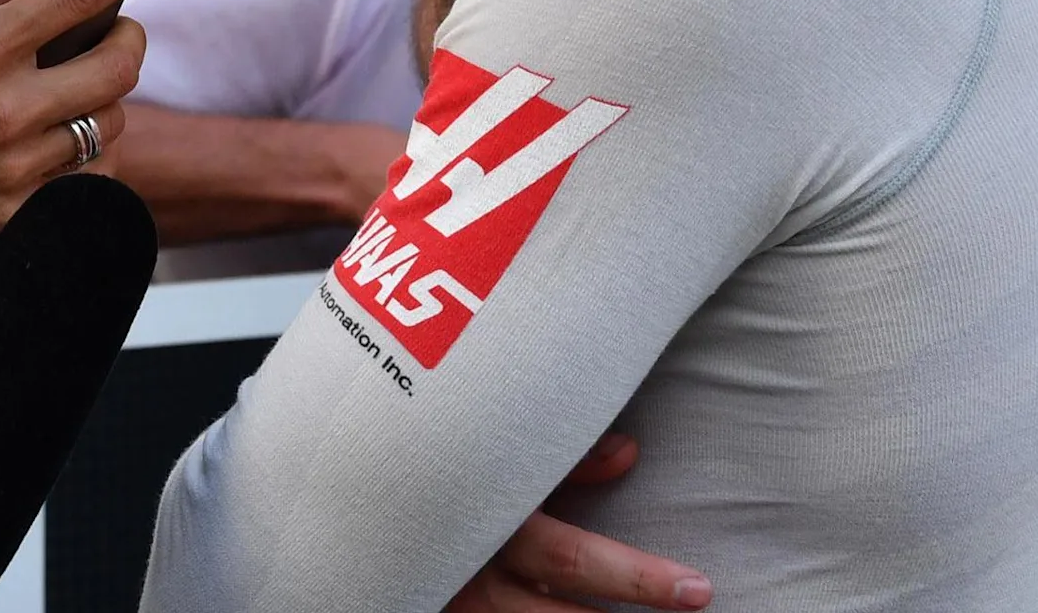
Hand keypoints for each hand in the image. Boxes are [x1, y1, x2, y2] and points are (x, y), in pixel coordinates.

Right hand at [0, 0, 178, 294]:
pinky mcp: (13, 209)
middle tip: (111, 25)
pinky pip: (85, 177)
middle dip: (130, 34)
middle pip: (120, 64)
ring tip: (73, 82)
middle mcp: (4, 110)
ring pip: (111, 123)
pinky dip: (85, 150)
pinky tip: (54, 134)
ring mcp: (13, 166)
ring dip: (107, 94)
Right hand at [442, 435, 710, 611]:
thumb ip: (557, 453)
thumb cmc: (424, 445)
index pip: (572, 558)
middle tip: (696, 601)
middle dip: (628, 605)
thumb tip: (629, 453)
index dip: (637, 579)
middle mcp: (465, 569)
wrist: (339, 473)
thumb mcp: (490, 441)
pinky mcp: (431, 598)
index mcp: (481, 519)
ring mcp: (450, 596)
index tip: (697, 588)